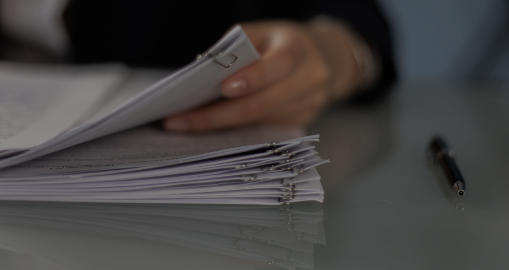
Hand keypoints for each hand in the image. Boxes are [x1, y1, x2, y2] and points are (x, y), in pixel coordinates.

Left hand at [164, 20, 363, 131]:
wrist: (324, 59)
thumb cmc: (282, 43)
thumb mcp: (263, 33)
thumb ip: (237, 49)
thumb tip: (202, 75)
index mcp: (299, 49)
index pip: (278, 64)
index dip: (252, 78)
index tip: (221, 88)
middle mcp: (310, 79)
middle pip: (263, 104)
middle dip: (218, 115)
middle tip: (181, 121)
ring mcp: (309, 105)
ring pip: (259, 121)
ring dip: (220, 125)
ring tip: (186, 125)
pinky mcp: (301, 122)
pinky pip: (263, 129)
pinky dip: (235, 129)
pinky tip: (211, 127)